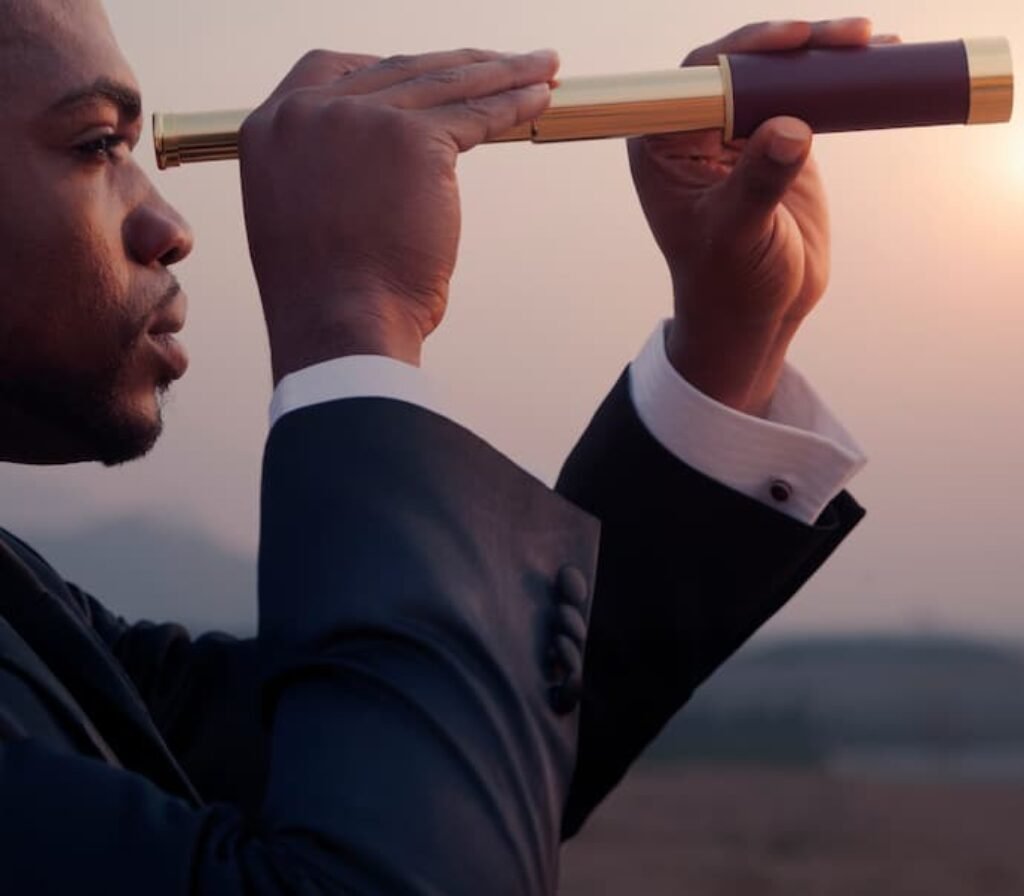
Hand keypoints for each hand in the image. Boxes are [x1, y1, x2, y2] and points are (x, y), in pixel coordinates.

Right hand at [240, 48, 557, 380]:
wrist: (340, 327)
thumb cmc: (327, 297)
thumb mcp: (300, 219)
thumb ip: (325, 173)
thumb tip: (369, 166)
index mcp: (272, 128)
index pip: (331, 70)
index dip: (386, 68)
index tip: (426, 70)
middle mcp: (310, 111)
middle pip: (400, 70)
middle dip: (459, 64)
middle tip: (504, 62)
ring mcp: (362, 119)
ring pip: (445, 84)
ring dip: (501, 74)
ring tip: (541, 69)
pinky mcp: (414, 141)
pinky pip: (475, 114)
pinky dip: (513, 105)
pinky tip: (537, 99)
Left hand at [629, 19, 886, 414]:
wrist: (757, 312)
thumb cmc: (728, 282)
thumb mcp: (738, 235)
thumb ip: (757, 184)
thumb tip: (789, 129)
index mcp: (663, 145)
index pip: (700, 78)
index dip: (745, 49)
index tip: (793, 39)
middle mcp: (696, 130)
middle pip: (746, 64)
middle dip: (798, 43)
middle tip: (851, 36)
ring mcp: (738, 133)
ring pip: (779, 74)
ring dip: (825, 54)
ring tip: (874, 41)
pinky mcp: (776, 141)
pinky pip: (806, 97)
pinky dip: (840, 81)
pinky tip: (879, 61)